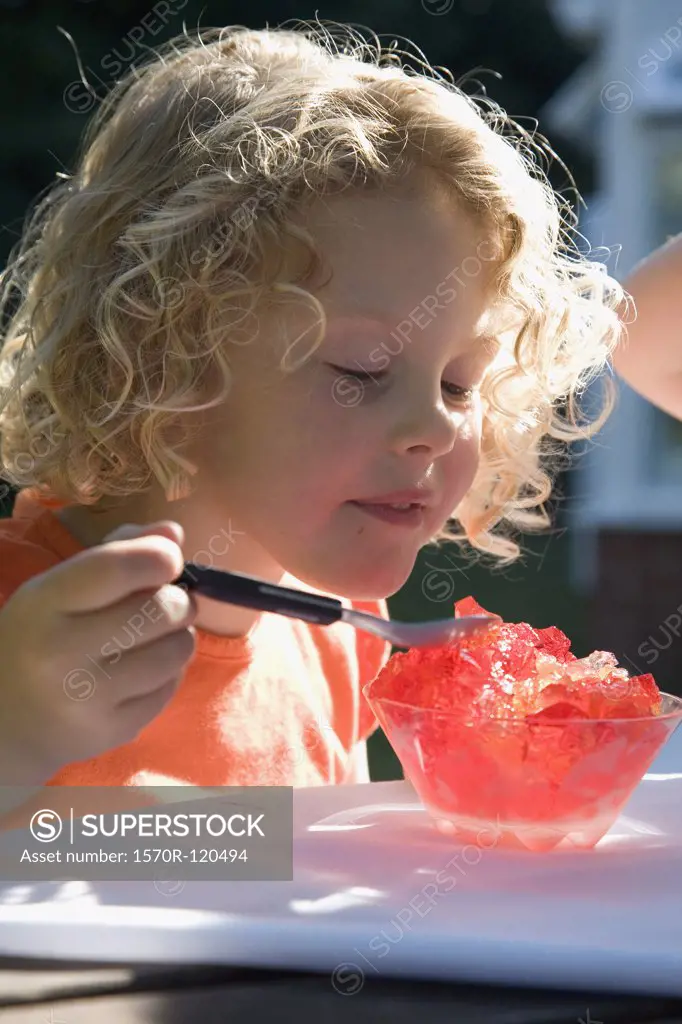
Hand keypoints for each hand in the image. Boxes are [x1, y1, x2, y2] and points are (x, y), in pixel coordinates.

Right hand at [0, 521, 196, 783]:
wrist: (6, 721)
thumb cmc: (39, 637)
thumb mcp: (59, 587)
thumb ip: (117, 551)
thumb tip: (173, 533)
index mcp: (45, 604)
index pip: (116, 568)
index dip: (159, 556)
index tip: (168, 560)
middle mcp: (63, 653)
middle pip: (161, 609)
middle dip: (178, 599)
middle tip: (166, 602)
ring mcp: (89, 698)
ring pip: (177, 648)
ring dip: (179, 635)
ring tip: (154, 636)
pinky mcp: (114, 731)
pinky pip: (172, 685)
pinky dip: (169, 670)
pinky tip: (142, 669)